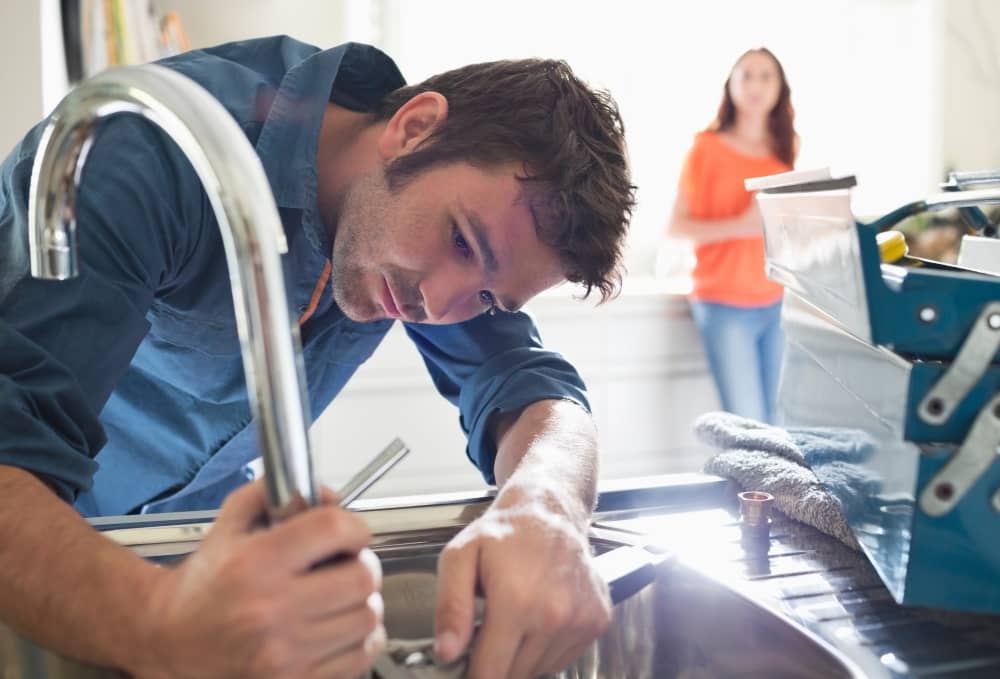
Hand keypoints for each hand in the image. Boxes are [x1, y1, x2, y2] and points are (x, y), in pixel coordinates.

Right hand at [137, 480, 385, 678]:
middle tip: (347, 564)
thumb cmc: (204, 582)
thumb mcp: (229, 523)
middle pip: (362, 576)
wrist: (171, 640)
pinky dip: (360, 637)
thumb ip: (274, 494)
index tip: (351, 532)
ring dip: (363, 601)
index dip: (354, 525)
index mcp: (256, 563)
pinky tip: (339, 626)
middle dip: (362, 563)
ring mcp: (284, 652)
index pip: (334, 530)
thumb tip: (328, 495)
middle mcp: (271, 609)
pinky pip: (361, 654)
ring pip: (367, 616)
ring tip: (341, 596)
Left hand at [433, 491, 610, 678]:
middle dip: (495, 662)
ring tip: (514, 618)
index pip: (491, 673)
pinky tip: (538, 617)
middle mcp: (555, 614)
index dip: (471, 675)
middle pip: (514, 676)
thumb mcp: (459, 558)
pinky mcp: (597, 620)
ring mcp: (580, 619)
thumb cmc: (504, 533)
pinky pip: (563, 657)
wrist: (551, 510)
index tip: (465, 664)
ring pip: (539, 669)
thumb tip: (447, 652)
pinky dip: (546, 648)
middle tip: (486, 632)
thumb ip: (450, 607)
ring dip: (521, 656)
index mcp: (517, 600)